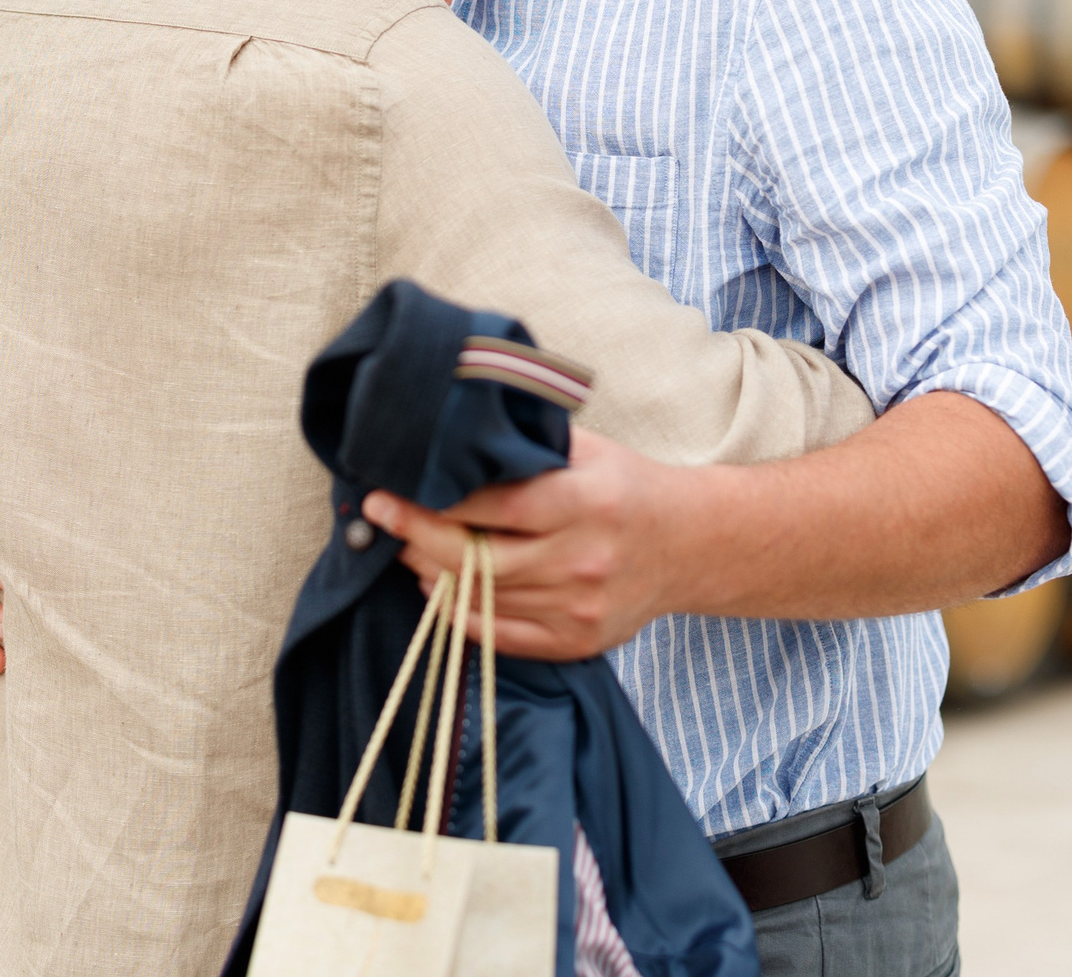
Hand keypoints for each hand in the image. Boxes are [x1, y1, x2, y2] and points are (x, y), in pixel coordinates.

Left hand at [359, 426, 696, 661]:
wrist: (689, 545)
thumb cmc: (626, 486)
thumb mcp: (586, 449)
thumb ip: (526, 441)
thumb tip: (452, 429)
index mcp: (584, 502)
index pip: (490, 508)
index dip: (429, 504)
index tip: (387, 490)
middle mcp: (582, 559)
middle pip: (475, 560)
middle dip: (415, 538)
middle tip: (382, 517)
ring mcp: (578, 607)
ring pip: (479, 599)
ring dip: (430, 574)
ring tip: (408, 548)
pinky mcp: (575, 641)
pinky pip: (497, 636)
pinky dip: (459, 613)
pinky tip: (441, 586)